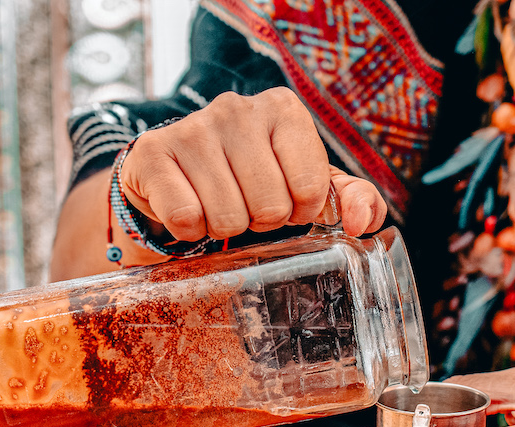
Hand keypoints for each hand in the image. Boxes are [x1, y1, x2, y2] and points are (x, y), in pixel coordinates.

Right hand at [120, 87, 386, 239]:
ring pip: (227, 217)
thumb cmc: (249, 180)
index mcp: (283, 110)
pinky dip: (189, 230)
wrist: (175, 176)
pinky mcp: (153, 155)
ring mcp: (192, 129)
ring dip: (224, 227)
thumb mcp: (307, 185)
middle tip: (246, 206)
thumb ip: (352, 199)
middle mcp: (237, 108)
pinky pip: (186, 218)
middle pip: (270, 206)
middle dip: (260, 221)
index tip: (283, 200)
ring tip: (217, 207)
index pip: (311, 189)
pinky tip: (189, 209)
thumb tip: (362, 220)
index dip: (299, 211)